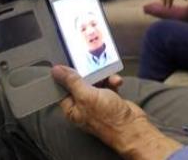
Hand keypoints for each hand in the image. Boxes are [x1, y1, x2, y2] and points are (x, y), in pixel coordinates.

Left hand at [52, 65, 180, 158]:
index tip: (69, 62)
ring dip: (104, 77)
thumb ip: (72, 82)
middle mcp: (83, 105)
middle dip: (89, 74)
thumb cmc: (107, 117)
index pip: (63, 89)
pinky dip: (113, 81)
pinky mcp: (110, 99)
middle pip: (81, 83)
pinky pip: (108, 85)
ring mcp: (97, 102)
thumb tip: (56, 71)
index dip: (65, 76)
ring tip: (110, 77)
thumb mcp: (86, 96)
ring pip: (96, 82)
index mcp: (72, 108)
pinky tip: (117, 82)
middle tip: (93, 64)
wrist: (131, 126)